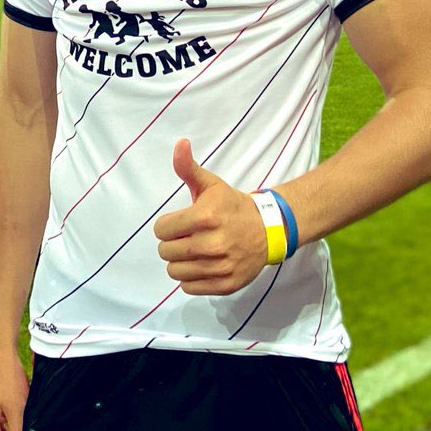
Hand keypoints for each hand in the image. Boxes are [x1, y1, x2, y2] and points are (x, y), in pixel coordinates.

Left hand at [153, 138, 266, 295]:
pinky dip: (192, 279)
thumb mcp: (211, 184)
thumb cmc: (231, 206)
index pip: (161, 230)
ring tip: (195, 252)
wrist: (270, 229)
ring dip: (180, 263)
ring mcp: (221, 266)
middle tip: (188, 238)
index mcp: (205, 217)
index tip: (181, 223)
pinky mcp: (227, 284)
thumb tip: (179, 143)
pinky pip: (189, 288)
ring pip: (175, 272)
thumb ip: (188, 167)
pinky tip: (203, 265)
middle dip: (172, 244)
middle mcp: (213, 243)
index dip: (167, 226)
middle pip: (165, 252)